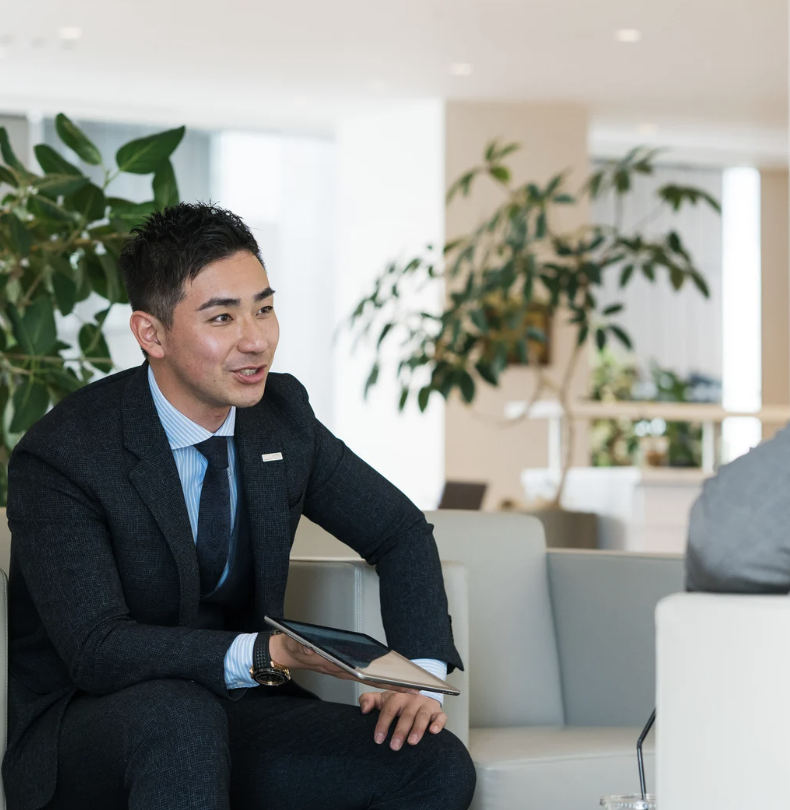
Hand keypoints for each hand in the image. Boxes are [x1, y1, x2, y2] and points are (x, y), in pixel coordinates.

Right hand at [267, 635, 422, 691]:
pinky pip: (363, 673)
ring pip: (370, 677)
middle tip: (418, 690)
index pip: (366, 676)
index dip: (385, 682)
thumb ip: (304, 646)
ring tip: (410, 683)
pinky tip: (389, 674)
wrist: (287, 653)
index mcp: (337, 667)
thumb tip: (310, 646)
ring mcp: (344, 669)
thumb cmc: (295, 647)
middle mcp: (343, 670)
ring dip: (389, 680)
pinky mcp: (342, 666)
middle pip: (374, 679)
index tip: (404, 686)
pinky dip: (377, 675)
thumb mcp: (298, 645)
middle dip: (395, 685)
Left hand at [359, 691, 446, 750]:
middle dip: (400, 731)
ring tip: (412, 742)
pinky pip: (440, 716)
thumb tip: (363, 709)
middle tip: (394, 746)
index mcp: (397, 697)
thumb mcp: (381, 700)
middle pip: (406, 714)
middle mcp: (412, 700)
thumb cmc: (397, 703)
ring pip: (423, 715)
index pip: (389, 709)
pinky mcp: (438, 712)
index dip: (383, 724)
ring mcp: (426, 705)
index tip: (378, 739)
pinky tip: (433, 732)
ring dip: (418, 728)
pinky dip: (438, 723)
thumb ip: (368, 700)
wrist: (417, 698)